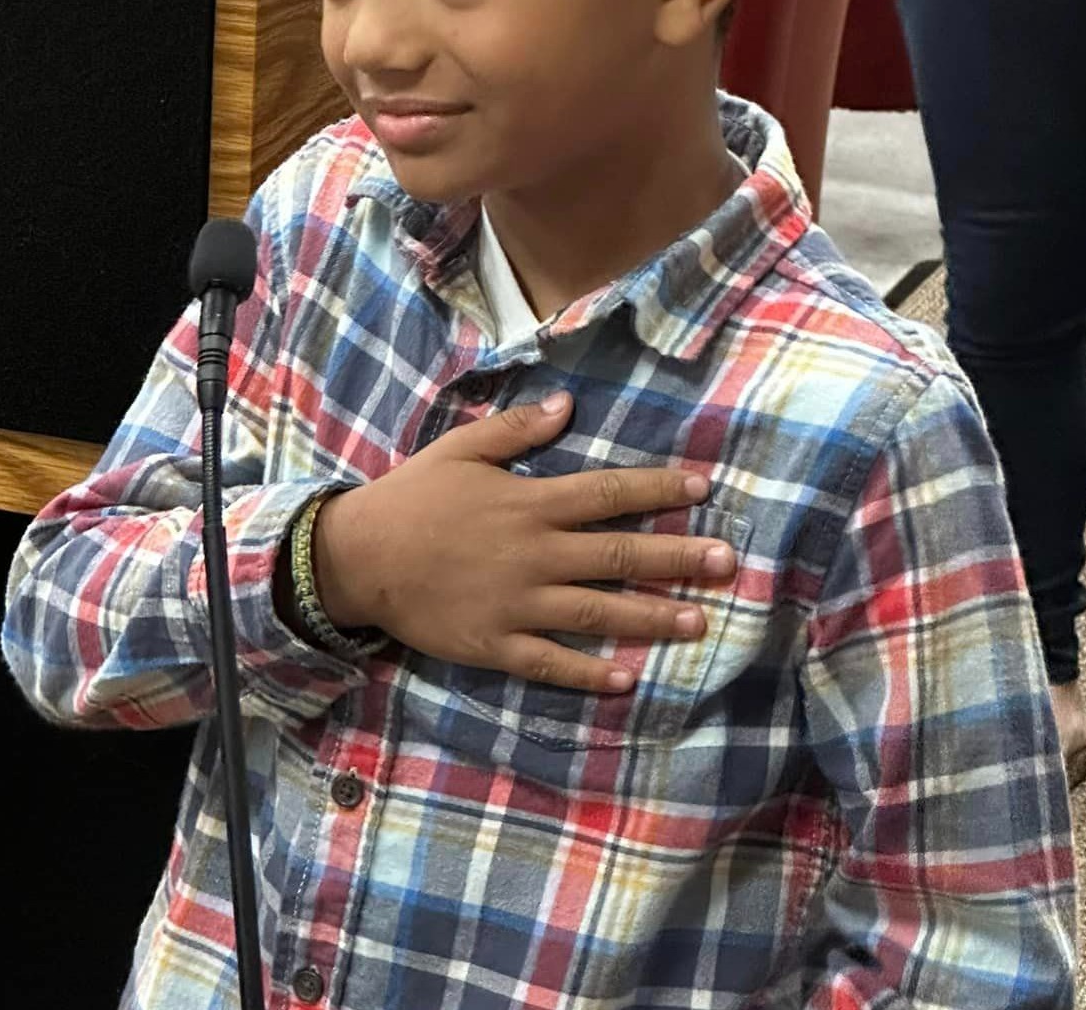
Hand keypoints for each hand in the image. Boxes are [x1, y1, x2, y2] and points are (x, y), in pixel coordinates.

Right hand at [312, 392, 737, 693]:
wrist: (358, 557)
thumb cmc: (413, 496)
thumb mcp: (461, 448)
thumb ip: (516, 430)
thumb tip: (568, 405)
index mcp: (529, 503)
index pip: (607, 493)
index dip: (657, 490)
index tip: (702, 488)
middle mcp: (534, 553)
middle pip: (619, 556)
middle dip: (678, 558)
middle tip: (727, 563)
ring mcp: (518, 603)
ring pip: (598, 612)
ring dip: (652, 617)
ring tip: (700, 622)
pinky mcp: (496, 643)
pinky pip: (551, 662)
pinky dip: (589, 672)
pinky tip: (626, 679)